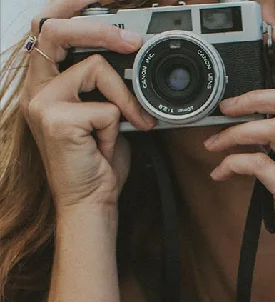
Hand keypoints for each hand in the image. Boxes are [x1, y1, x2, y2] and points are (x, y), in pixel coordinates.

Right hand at [20, 0, 155, 211]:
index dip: (69, 7)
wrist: (91, 204)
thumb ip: (106, 87)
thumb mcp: (105, 117)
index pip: (48, 29)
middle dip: (100, 28)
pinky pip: (107, 105)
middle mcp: (36, 91)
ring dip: (124, 97)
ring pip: (96, 68)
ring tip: (132, 124)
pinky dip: (120, 126)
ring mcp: (42, 104)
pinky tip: (108, 146)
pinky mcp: (56, 120)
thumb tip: (131, 57)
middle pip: (58, 30)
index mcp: (44, 86)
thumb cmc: (98, 166)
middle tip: (134, 40)